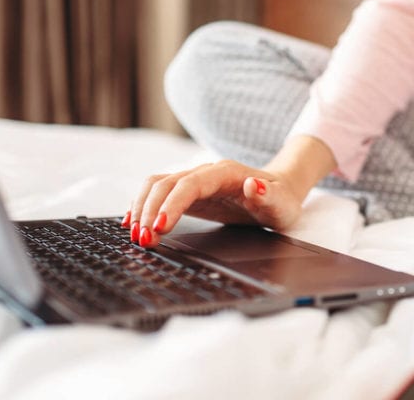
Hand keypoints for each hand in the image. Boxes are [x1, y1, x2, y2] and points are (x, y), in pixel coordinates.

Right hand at [124, 161, 305, 247]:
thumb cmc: (281, 200)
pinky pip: (159, 192)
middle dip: (149, 211)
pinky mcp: (189, 192)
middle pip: (166, 184)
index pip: (190, 185)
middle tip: (143, 240)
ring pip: (157, 185)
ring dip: (141, 208)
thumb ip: (267, 196)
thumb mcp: (281, 203)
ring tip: (136, 236)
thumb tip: (253, 185)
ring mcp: (195, 181)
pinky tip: (132, 222)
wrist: (280, 190)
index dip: (171, 204)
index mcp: (226, 173)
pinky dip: (143, 205)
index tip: (159, 227)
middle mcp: (206, 173)